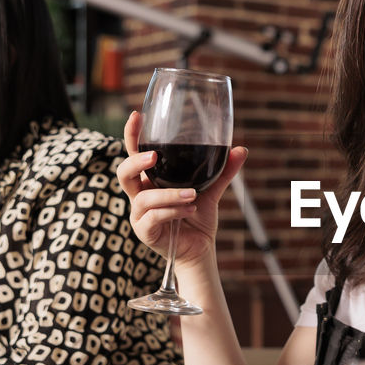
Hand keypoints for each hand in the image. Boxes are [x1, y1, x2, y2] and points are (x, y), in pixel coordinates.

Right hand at [116, 110, 247, 266]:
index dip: (132, 135)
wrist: (200, 248)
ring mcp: (139, 215)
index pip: (134, 154)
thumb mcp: (211, 190)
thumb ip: (223, 171)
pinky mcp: (145, 232)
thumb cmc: (198, 217)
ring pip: (142, 198)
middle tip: (155, 156)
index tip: (137, 116)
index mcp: (150, 180)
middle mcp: (140, 195)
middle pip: (122, 173)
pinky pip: (152, 218)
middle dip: (135, 161)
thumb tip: (241, 150)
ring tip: (192, 195)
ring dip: (168, 194)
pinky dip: (173, 211)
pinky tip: (190, 210)